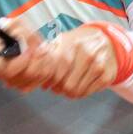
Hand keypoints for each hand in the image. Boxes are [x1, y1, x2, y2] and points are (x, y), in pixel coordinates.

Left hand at [0, 21, 118, 96]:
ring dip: (67, 91)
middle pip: (64, 85)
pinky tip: (79, 83)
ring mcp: (98, 66)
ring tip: (67, 83)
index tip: (46, 80)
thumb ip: (45, 56)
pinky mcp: (106, 76)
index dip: (47, 80)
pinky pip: (86, 93)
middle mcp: (85, 54)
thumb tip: (25, 75)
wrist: (107, 40)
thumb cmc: (78, 43)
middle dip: (57, 87)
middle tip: (57, 84)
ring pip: (74, 92)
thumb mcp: (61, 42)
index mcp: (70, 45)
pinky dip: (80, 92)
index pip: (54, 72)